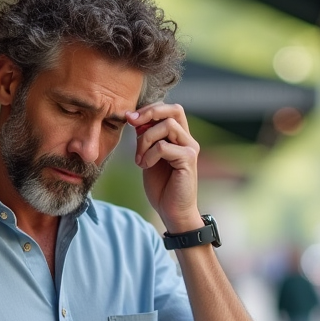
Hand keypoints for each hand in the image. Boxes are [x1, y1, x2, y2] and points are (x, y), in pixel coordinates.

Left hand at [127, 103, 203, 232]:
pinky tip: (144, 166)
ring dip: (145, 139)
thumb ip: (146, 138)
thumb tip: (134, 118)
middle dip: (150, 112)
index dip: (149, 109)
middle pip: (174, 109)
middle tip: (131, 122)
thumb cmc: (161, 186)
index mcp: (179, 137)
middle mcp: (187, 139)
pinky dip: (149, 155)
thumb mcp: (148, 157)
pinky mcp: (188, 159)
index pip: (168, 109)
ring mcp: (190, 148)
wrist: (172, 211)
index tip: (129, 118)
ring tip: (139, 158)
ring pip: (167, 126)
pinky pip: (164, 147)